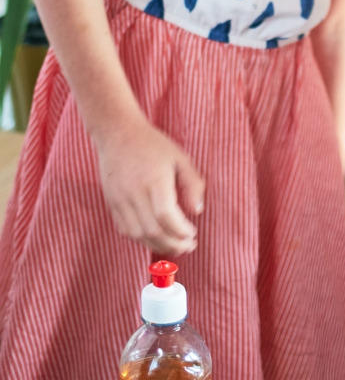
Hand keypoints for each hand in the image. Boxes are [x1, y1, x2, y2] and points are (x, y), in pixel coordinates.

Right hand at [95, 119, 203, 254]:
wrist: (117, 133)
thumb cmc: (152, 144)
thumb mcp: (180, 157)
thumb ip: (192, 183)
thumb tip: (197, 211)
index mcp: (155, 180)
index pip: (167, 216)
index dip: (181, 231)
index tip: (193, 233)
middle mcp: (135, 193)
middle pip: (153, 230)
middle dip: (173, 244)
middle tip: (188, 246)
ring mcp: (120, 200)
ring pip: (138, 235)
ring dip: (158, 245)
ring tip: (175, 246)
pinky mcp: (111, 204)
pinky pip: (126, 230)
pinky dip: (142, 239)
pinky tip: (156, 237)